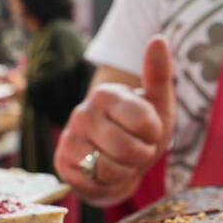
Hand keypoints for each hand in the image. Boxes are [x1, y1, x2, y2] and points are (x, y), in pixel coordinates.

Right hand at [54, 36, 174, 205]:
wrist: (119, 162)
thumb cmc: (141, 131)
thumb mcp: (158, 105)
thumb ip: (159, 75)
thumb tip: (158, 38)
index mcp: (107, 94)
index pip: (144, 122)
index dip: (154, 134)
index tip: (149, 131)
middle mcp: (83, 111)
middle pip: (129, 149)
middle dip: (141, 156)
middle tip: (136, 149)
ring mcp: (70, 137)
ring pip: (111, 167)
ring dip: (125, 171)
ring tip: (121, 160)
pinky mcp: (63, 163)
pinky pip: (96, 183)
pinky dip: (108, 184)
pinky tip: (105, 172)